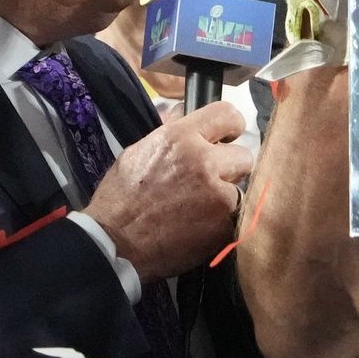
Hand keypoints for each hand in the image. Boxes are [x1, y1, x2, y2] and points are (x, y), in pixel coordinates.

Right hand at [85, 101, 253, 280]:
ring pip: (242, 189)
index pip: (226, 114)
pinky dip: (223, 223)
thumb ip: (170, 134)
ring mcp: (217, 193)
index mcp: (180, 137)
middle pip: (244, 155)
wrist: (114, 243)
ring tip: (202, 209)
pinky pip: (236, 217)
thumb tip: (184, 115)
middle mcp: (203, 160)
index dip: (232, 124)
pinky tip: (201, 227)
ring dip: (227, 197)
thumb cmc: (120, 198)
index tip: (230, 135)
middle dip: (231, 168)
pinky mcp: (224, 223)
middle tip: (213, 180)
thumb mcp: (139, 152)